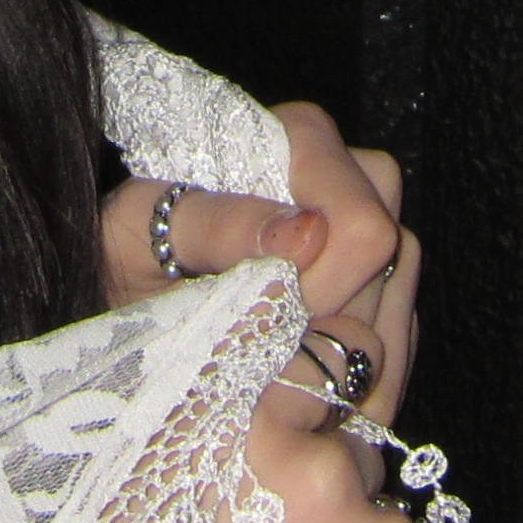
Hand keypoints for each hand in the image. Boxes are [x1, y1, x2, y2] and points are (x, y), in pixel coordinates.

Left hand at [100, 104, 417, 424]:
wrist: (123, 290)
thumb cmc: (128, 247)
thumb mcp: (148, 227)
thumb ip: (221, 224)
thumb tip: (307, 235)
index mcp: (301, 141)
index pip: (365, 227)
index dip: (324, 288)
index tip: (265, 317)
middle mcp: (352, 177)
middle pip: (391, 270)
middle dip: (329, 322)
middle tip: (260, 345)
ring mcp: (371, 238)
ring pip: (399, 311)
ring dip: (338, 356)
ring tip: (267, 364)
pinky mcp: (379, 292)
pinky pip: (395, 345)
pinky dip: (348, 380)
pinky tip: (295, 382)